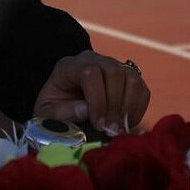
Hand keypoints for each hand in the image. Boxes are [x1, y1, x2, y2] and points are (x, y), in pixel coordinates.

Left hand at [32, 50, 149, 135]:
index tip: (98, 124)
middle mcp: (93, 60)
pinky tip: (127, 123)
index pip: (89, 73)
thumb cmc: (54, 111)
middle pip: (114, 72)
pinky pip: (142, 89)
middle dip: (115, 105)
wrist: (64, 106)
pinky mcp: (128, 78)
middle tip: (111, 130)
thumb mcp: (47, 114)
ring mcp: (113, 66)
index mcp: (69, 66)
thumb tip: (86, 110)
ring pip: (131, 78)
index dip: (97, 100)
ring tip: (119, 128)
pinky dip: (138, 108)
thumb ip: (62, 113)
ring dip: (128, 107)